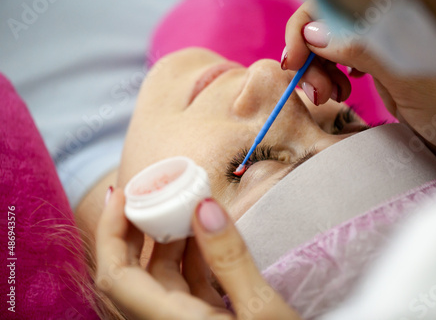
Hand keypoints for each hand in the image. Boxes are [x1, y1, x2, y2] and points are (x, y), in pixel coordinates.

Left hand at [95, 188, 300, 319]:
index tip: (123, 193)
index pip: (115, 276)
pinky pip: (182, 285)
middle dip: (137, 228)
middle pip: (130, 274)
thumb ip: (230, 259)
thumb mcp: (261, 311)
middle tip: (153, 190)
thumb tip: (204, 206)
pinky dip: (189, 255)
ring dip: (167, 238)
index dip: (110, 232)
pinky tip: (204, 233)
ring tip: (184, 202)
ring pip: (158, 277)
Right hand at [283, 0, 435, 169]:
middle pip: (326, 22)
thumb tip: (313, 33)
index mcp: (402, 14)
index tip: (294, 63)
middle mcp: (389, 23)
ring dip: (319, 68)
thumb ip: (364, 49)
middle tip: (318, 93)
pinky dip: (332, 76)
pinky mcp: (381, 66)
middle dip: (311, 55)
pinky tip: (341, 91)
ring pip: (330, 43)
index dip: (305, 27)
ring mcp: (384, 45)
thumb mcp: (411, 79)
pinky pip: (342, 61)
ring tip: (333, 96)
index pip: (334, 1)